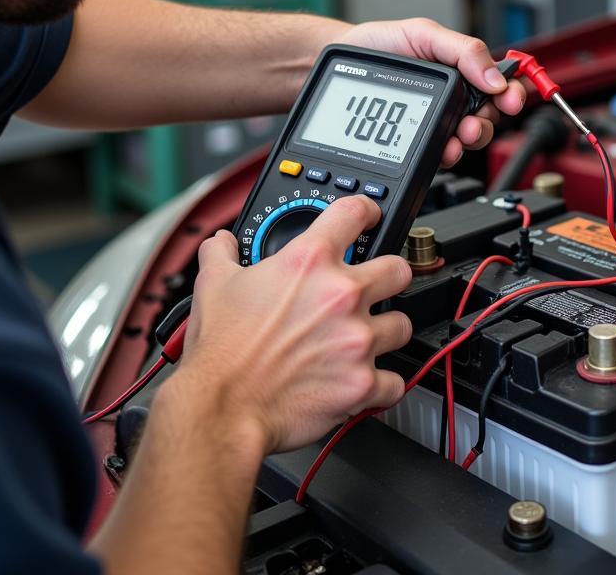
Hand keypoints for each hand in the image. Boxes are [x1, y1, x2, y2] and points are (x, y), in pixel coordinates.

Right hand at [172, 196, 411, 454]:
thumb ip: (222, 253)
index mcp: (309, 262)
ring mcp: (357, 340)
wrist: (223, 406)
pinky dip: (382, 385)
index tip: (368, 217)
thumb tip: (223, 241)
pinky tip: (364, 381)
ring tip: (365, 339)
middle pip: (398, 268)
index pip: (355, 212)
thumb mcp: (213, 284)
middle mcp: (341, 295)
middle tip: (376, 287)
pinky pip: (394, 382)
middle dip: (389, 275)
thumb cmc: (220, 351)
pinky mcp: (363, 383)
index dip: (366, 210)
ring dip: (386, 332)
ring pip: (402, 325)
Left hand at [342, 18, 526, 166]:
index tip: (510, 100)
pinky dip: (448, 155)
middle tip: (473, 123)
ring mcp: (436, 121)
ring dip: (469, 141)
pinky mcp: (418, 141)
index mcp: (461, 69)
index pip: (498, 85)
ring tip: (458, 138)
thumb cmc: (380, 44)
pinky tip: (443, 150)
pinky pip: (441, 153)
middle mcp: (453, 97)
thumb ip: (462, 50)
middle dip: (485, 123)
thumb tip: (495, 77)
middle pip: (487, 117)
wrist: (342, 64)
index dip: (511, 94)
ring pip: (467, 139)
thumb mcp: (424, 34)